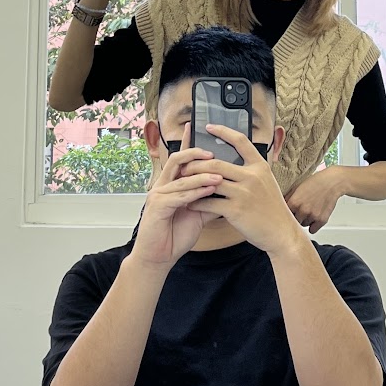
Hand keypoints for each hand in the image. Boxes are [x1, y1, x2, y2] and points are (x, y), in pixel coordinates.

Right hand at [131, 124, 219, 269]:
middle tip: (213, 152)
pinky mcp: (157, 207)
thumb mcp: (197, 215)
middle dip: (194, 153)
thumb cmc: (175, 236)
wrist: (159, 257)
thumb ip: (209, 201)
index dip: (188, 143)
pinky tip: (208, 190)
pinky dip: (194, 192)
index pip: (181, 160)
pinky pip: (179, 196)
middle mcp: (162, 186)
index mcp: (171, 185)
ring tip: (220, 175)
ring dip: (201, 176)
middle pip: (176, 160)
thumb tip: (228, 192)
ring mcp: (158, 195)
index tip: (198, 128)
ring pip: (181, 178)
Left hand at [187, 125, 305, 257]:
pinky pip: (209, 202)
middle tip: (185, 165)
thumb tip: (230, 162)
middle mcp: (252, 176)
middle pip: (216, 162)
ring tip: (182, 182)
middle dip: (196, 163)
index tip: (209, 127)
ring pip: (210, 180)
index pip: (240, 141)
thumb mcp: (266, 182)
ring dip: (192, 181)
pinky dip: (197, 201)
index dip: (223, 131)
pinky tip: (190, 202)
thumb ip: (251, 171)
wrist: (281, 232)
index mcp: (260, 166)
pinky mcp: (235, 210)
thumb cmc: (271, 208)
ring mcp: (243, 193)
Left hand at [285, 167, 344, 234]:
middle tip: (300, 210)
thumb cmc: (315, 182)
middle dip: (296, 217)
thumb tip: (279, 207)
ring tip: (310, 210)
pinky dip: (313, 226)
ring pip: (303, 225)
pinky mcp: (321, 220)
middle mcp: (302, 211)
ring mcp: (312, 216)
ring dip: (305, 221)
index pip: (283, 215)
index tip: (288, 212)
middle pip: (293, 221)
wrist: (332, 182)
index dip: (285, 213)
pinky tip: (314, 217)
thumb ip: (288, 199)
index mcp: (294, 202)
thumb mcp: (297, 187)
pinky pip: (312, 230)